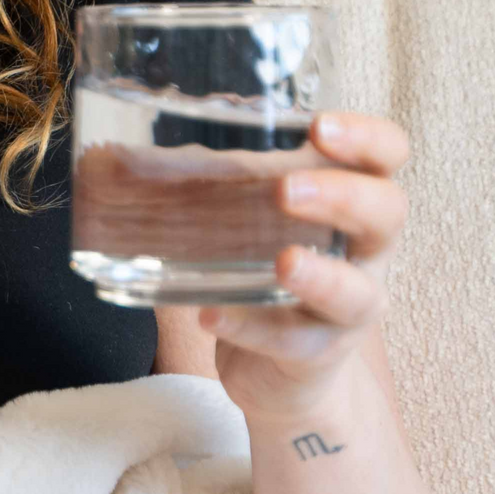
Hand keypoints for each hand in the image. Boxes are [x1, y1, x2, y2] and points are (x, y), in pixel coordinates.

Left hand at [199, 111, 408, 422]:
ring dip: (318, 275)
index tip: (319, 125)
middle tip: (287, 188)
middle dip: (342, 196)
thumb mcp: (245, 216)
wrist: (281, 368)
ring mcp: (346, 311)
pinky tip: (211, 317)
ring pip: (358, 293)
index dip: (365, 137)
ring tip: (282, 261)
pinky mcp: (313, 356)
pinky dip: (249, 329)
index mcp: (349, 201)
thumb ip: (206, 180)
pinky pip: (290, 344)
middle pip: (387, 215)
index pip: (386, 156)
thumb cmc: (262, 268)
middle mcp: (362, 253)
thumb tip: (107, 153)